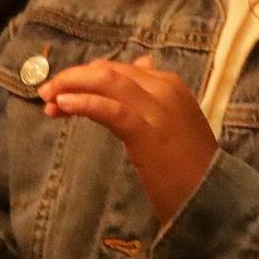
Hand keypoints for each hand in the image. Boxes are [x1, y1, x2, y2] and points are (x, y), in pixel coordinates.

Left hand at [39, 55, 215, 224]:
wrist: (212, 195)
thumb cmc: (190, 165)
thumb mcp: (174, 120)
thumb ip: (154, 94)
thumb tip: (141, 62)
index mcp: (169, 84)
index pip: (119, 70)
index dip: (87, 77)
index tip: (63, 91)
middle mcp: (163, 88)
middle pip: (108, 71)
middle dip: (73, 79)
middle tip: (46, 93)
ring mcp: (156, 108)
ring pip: (105, 82)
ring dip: (71, 86)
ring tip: (48, 98)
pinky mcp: (145, 130)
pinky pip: (109, 109)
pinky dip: (83, 103)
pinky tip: (64, 105)